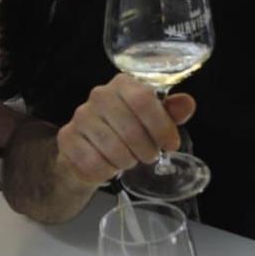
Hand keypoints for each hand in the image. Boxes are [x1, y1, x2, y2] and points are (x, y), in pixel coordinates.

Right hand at [56, 75, 196, 186]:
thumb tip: (187, 104)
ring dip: (127, 161)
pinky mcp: (67, 138)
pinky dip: (107, 171)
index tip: (171, 144)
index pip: (143, 100)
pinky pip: (94, 163)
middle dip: (146, 150)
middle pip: (131, 129)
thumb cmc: (124, 130)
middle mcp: (99, 95)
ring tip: (129, 160)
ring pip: (114, 149)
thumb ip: (170, 111)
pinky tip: (109, 165)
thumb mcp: (151, 120)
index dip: (161, 126)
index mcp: (123, 84)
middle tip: (149, 156)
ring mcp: (80, 116)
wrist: (87, 149)